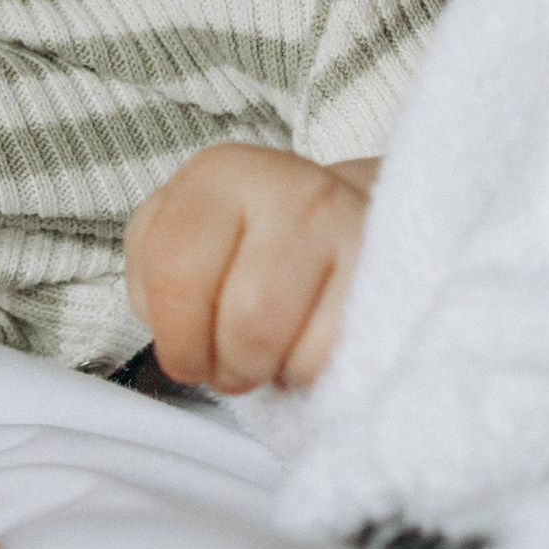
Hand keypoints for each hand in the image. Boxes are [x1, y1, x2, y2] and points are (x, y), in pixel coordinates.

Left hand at [124, 143, 375, 392]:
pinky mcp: (394, 280)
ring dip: (269, 372)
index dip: (174, 334)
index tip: (185, 346)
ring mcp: (352, 232)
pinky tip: (315, 343)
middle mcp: (293, 190)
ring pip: (294, 346)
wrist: (359, 230)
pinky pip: (332, 362)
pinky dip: (313, 374)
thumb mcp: (193, 243)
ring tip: (273, 350)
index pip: (171, 269)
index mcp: (224, 174)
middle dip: (226, 364)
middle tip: (231, 362)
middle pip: (244, 320)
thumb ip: (155, 277)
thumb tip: (165, 331)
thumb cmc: (260, 247)